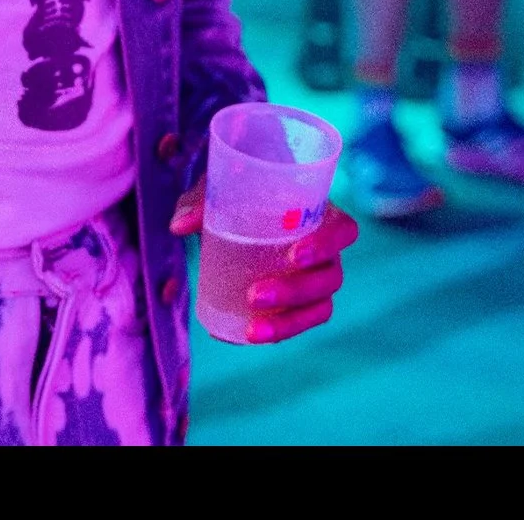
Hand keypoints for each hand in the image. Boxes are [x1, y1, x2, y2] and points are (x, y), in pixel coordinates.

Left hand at [171, 178, 357, 343]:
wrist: (238, 203)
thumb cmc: (240, 189)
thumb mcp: (222, 188)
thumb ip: (202, 201)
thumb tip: (178, 227)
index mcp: (320, 213)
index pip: (345, 230)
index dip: (327, 245)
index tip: (292, 255)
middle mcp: (326, 250)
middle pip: (330, 278)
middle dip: (295, 292)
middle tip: (255, 294)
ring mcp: (315, 278)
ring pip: (319, 308)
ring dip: (289, 323)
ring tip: (253, 331)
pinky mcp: (298, 301)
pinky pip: (298, 322)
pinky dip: (275, 332)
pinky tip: (241, 336)